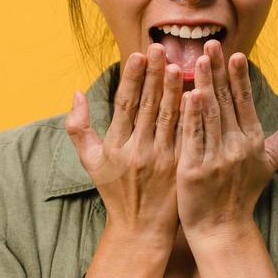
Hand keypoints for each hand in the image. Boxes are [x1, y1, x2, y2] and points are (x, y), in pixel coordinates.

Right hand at [65, 44, 184, 247]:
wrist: (141, 229)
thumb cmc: (115, 192)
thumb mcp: (90, 162)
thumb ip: (79, 127)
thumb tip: (77, 93)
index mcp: (116, 146)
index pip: (125, 104)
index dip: (132, 78)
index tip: (139, 54)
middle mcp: (138, 151)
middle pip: (149, 106)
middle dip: (156, 75)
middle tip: (163, 48)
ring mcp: (162, 160)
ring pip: (170, 117)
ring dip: (176, 89)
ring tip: (182, 64)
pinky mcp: (181, 167)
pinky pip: (189, 135)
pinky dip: (194, 114)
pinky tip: (201, 94)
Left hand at [177, 39, 277, 242]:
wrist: (222, 229)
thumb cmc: (242, 193)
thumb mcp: (270, 163)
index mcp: (252, 140)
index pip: (245, 101)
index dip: (239, 76)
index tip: (234, 52)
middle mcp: (237, 146)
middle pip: (225, 101)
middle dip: (217, 71)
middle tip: (209, 44)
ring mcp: (216, 157)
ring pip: (209, 114)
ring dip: (203, 85)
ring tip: (196, 60)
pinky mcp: (195, 170)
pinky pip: (192, 137)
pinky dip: (191, 116)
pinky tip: (186, 95)